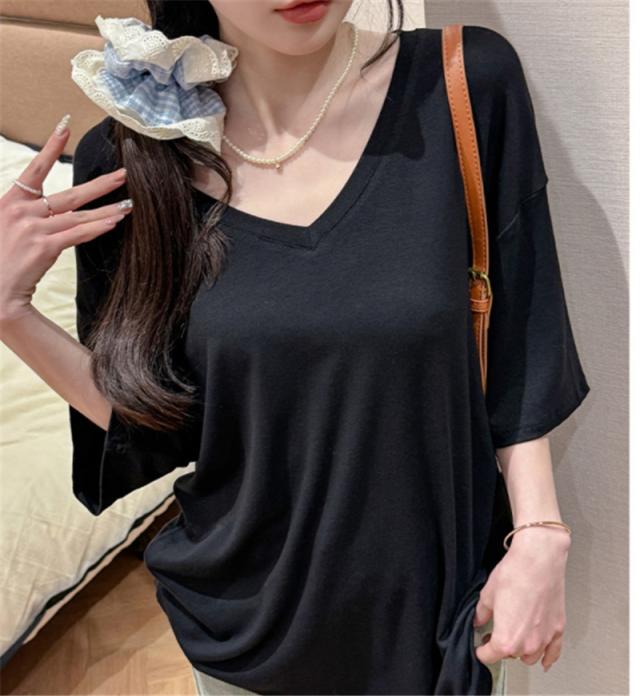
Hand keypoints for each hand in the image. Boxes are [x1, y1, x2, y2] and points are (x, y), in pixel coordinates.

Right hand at [0, 114, 131, 324]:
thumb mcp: (1, 226)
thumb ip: (20, 214)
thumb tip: (40, 208)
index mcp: (10, 202)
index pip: (34, 169)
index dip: (51, 147)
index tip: (65, 126)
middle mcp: (23, 211)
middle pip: (70, 193)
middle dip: (100, 184)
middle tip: (123, 174)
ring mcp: (35, 229)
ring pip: (80, 216)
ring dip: (107, 209)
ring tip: (128, 204)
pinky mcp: (45, 247)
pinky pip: (79, 234)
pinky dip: (98, 227)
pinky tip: (115, 221)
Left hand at [473, 526, 570, 671]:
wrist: (538, 560)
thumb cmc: (514, 574)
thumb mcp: (488, 594)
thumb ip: (481, 613)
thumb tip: (479, 620)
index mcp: (506, 639)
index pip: (489, 656)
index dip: (482, 650)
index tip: (480, 646)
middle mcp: (527, 644)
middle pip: (510, 655)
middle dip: (502, 645)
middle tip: (496, 633)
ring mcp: (545, 638)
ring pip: (530, 656)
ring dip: (522, 650)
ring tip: (516, 636)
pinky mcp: (558, 629)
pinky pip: (553, 653)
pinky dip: (547, 657)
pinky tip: (543, 659)